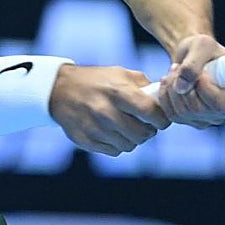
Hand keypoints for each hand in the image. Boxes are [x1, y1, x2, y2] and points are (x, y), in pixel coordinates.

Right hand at [49, 64, 172, 155]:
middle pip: (142, 134)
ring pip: (129, 145)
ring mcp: (94, 128)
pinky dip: (118, 144)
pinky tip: (113, 132)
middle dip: (149, 132)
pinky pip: (114, 151)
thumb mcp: (119, 73)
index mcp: (117, 91)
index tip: (161, 120)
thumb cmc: (96, 80)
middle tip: (145, 125)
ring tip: (127, 128)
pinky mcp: (86, 141)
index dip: (162, 119)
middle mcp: (105, 111)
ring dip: (133, 139)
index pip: (150, 113)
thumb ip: (144, 85)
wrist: (59, 90)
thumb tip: (164, 98)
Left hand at [155, 34, 224, 127]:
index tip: (197, 71)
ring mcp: (211, 119)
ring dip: (171, 89)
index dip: (201, 88)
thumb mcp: (201, 46)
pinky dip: (165, 96)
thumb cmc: (204, 49)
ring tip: (174, 71)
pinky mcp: (193, 121)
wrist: (193, 55)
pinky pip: (172, 115)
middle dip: (181, 85)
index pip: (219, 104)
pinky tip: (168, 82)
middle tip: (177, 67)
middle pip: (198, 109)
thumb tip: (180, 88)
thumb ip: (193, 64)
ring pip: (182, 113)